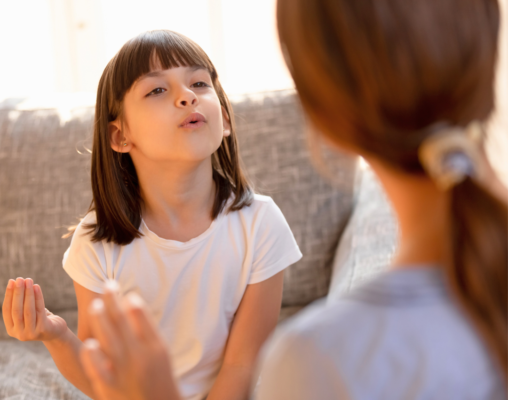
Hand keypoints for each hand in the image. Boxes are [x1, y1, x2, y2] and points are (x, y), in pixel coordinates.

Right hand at [2, 278, 67, 341]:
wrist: (56, 332)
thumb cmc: (39, 319)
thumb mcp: (27, 313)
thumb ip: (21, 304)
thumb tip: (16, 283)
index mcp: (11, 329)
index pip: (6, 310)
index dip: (8, 295)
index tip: (11, 281)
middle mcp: (19, 333)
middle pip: (16, 310)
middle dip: (18, 292)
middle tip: (19, 279)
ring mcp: (31, 333)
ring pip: (28, 309)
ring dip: (27, 293)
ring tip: (28, 280)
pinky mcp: (42, 329)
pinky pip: (39, 309)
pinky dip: (38, 297)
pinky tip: (37, 287)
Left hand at [79, 283, 180, 399]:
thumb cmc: (159, 380)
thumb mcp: (161, 355)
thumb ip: (147, 331)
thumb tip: (132, 304)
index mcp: (156, 347)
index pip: (141, 316)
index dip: (131, 300)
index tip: (125, 291)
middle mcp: (140, 356)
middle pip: (122, 321)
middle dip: (113, 301)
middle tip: (107, 285)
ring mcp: (124, 372)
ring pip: (109, 339)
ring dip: (100, 319)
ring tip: (94, 305)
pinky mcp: (109, 388)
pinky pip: (97, 367)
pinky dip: (92, 354)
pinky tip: (89, 343)